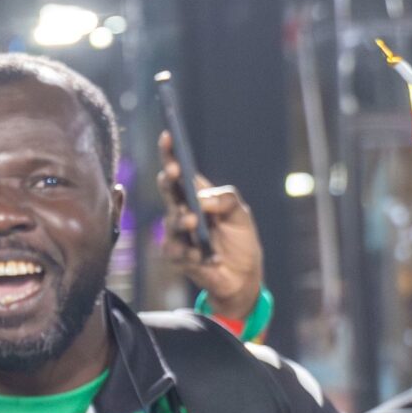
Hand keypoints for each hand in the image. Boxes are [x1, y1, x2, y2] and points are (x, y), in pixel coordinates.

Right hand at [158, 131, 263, 328]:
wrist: (243, 277)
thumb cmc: (241, 241)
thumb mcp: (242, 215)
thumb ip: (226, 199)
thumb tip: (202, 200)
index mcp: (197, 197)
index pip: (180, 172)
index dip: (171, 154)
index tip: (168, 136)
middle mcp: (182, 212)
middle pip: (168, 191)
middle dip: (168, 180)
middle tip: (173, 173)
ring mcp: (177, 234)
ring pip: (170, 221)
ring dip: (180, 220)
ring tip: (191, 222)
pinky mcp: (177, 257)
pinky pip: (176, 250)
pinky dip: (190, 252)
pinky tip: (202, 257)